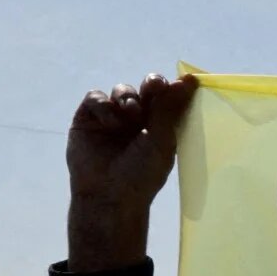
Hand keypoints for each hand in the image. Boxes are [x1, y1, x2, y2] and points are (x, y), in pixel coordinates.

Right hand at [65, 73, 197, 271]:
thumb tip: (188, 81)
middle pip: (146, 87)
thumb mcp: (162, 141)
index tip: (187, 81)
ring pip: (122, 90)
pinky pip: (96, 97)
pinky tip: (111, 122)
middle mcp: (138, 118)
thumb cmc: (142, 173)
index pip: (170, 98)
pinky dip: (104, 105)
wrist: (109, 194)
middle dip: (152, 84)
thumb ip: (170, 110)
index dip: (176, 87)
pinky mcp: (88, 118)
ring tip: (131, 114)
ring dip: (127, 97)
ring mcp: (113, 117)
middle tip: (155, 87)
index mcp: (161, 125)